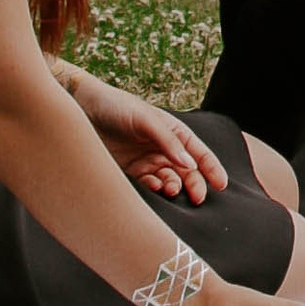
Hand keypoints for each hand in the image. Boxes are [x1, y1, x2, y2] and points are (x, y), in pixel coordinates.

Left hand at [60, 71, 226, 204]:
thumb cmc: (118, 107)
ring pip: (169, 181)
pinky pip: (148, 186)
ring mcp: (147, 162)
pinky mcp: (130, 173)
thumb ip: (168, 142)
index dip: (212, 169)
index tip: (221, 185)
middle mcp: (164, 149)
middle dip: (195, 184)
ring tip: (171, 190)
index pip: (199, 153)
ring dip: (174, 187)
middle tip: (197, 198)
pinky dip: (154, 189)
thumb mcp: (147, 120)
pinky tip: (155, 188)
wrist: (83, 110)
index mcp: (174, 133)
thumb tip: (189, 165)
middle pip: (187, 172)